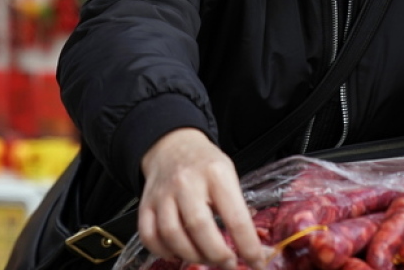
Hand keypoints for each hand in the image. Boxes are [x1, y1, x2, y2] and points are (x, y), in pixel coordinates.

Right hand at [138, 128, 264, 269]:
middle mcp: (187, 182)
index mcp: (216, 174)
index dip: (248, 246)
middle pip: (199, 227)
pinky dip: (163, 251)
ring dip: (191, 255)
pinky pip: (150, 236)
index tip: (256, 263)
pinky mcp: (147, 204)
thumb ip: (237, 206)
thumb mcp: (229, 174)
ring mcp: (163, 194)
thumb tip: (251, 244)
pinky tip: (178, 252)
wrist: (173, 145)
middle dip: (217, 254)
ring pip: (172, 234)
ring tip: (205, 257)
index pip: (235, 217)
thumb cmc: (205, 163)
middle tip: (228, 263)